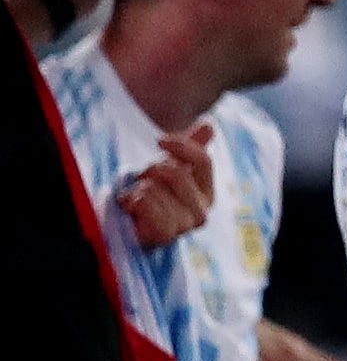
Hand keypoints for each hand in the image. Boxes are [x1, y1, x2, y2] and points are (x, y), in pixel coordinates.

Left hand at [119, 121, 214, 248]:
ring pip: (156, 189)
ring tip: (135, 201)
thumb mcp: (167, 169)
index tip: (159, 141)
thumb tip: (209, 124)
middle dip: (152, 172)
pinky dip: (133, 201)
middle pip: (177, 174)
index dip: (182, 146)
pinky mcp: (162, 236)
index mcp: (206, 194)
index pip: (203, 161)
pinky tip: (131, 210)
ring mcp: (182, 227)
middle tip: (142, 183)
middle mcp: (200, 213)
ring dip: (138, 190)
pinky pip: (146, 204)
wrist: (122, 230)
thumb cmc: (147, 198)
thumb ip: (189, 148)